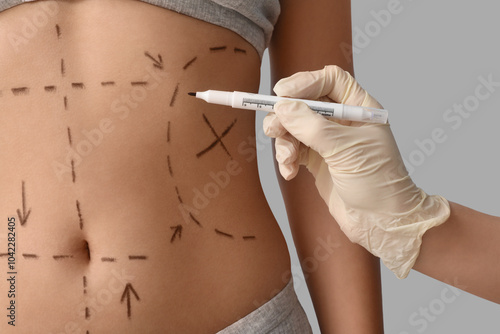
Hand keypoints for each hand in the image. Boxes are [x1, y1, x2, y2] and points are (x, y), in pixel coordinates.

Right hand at [264, 66, 449, 277]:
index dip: (304, 83)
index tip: (282, 94)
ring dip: (284, 142)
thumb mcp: (345, 149)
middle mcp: (342, 121)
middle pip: (305, 103)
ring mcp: (329, 141)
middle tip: (273, 129)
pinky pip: (294, 150)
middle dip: (286, 115)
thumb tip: (282, 108)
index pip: (329, 80)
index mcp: (359, 108)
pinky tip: (289, 173)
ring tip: (286, 159)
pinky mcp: (318, 161)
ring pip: (294, 127)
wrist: (381, 222)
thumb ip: (311, 126)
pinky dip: (287, 159)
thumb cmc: (378, 182)